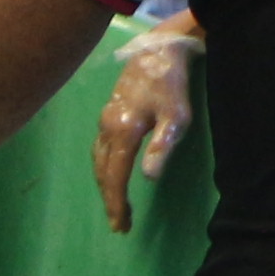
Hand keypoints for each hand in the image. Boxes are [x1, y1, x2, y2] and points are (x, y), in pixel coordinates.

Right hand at [93, 18, 199, 229]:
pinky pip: (100, 149)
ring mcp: (104, 120)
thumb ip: (162, 146)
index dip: (116, 202)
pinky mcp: (108, 113)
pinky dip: (103, 168)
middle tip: (120, 225)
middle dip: (109, 199)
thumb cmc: (171, 84)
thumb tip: (148, 177)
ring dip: (105, 185)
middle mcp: (107, 128)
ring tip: (116, 204)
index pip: (114, 176)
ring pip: (98, 160)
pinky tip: (111, 172)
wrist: (157, 51)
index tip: (121, 224)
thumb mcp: (176, 117)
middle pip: (102, 172)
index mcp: (122, 132)